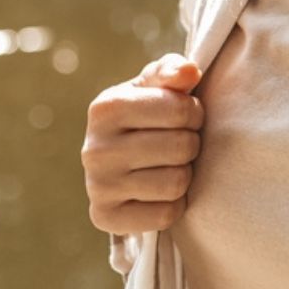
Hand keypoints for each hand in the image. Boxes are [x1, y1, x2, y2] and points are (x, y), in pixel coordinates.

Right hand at [81, 54, 203, 234]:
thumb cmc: (147, 112)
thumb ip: (174, 70)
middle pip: (181, 147)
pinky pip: (165, 215)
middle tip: (180, 142)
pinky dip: (173, 205)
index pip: (180, 110)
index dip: (194, 112)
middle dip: (191, 143)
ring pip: (175, 183)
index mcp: (105, 107)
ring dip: (184, 174)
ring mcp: (97, 187)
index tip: (186, 115)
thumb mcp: (157, 84)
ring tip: (169, 164)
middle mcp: (94, 149)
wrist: (119, 158)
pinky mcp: (105, 218)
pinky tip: (159, 192)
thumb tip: (190, 72)